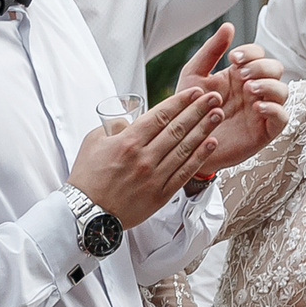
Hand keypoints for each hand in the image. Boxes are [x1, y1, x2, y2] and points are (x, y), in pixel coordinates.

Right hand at [67, 85, 223, 227]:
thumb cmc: (87, 179)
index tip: (195, 92)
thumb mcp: (93, 143)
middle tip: (214, 97)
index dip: (180, 102)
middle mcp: (144, 158)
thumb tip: (129, 120)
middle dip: (198, 110)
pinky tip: (212, 144)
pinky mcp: (160, 195)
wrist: (87, 214)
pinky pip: (184, 173)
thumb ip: (113, 128)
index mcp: (127, 142)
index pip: (160, 116)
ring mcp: (154, 177)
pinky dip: (199, 158)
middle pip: (177, 129)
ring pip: (185, 149)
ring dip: (204, 129)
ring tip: (218, 115)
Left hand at [175, 25, 290, 169]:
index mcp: (239, 76)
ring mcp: (261, 111)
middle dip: (261, 67)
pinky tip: (256, 106)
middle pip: (275, 69)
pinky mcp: (264, 132)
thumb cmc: (190, 111)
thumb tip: (228, 26)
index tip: (233, 58)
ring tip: (249, 89)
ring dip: (268, 85)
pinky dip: (274, 109)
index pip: (258, 54)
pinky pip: (282, 118)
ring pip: (282, 91)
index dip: (251, 53)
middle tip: (242, 74)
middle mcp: (254, 91)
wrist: (185, 144)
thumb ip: (210, 51)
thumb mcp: (195, 76)